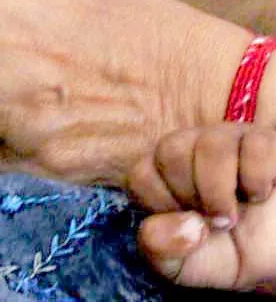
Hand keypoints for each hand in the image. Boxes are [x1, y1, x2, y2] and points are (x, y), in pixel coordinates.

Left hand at [129, 124, 275, 291]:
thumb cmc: (227, 253)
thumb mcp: (184, 266)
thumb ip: (159, 249)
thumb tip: (183, 223)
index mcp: (164, 171)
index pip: (141, 173)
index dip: (161, 205)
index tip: (186, 223)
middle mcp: (191, 147)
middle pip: (170, 150)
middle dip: (190, 194)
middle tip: (213, 219)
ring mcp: (229, 139)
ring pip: (210, 144)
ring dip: (221, 191)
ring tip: (234, 215)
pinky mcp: (265, 141)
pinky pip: (255, 146)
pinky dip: (257, 179)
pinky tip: (260, 194)